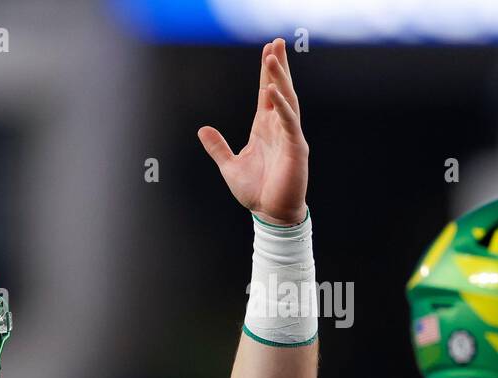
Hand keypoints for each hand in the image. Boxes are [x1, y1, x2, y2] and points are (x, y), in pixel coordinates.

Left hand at [198, 38, 307, 225]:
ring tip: (272, 58)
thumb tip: (202, 129)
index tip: (267, 51)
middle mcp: (279, 128)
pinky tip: (272, 91)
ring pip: (286, 100)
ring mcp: (290, 136)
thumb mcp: (229, 166)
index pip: (267, 94)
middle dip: (277, 67)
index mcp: (265, 129)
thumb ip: (217, 147)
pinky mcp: (295, 148)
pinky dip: (281, 106)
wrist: (270, 214)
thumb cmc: (255, 191)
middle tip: (275, 43)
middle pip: (280, 90)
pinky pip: (288, 122)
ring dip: (279, 78)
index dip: (267, 74)